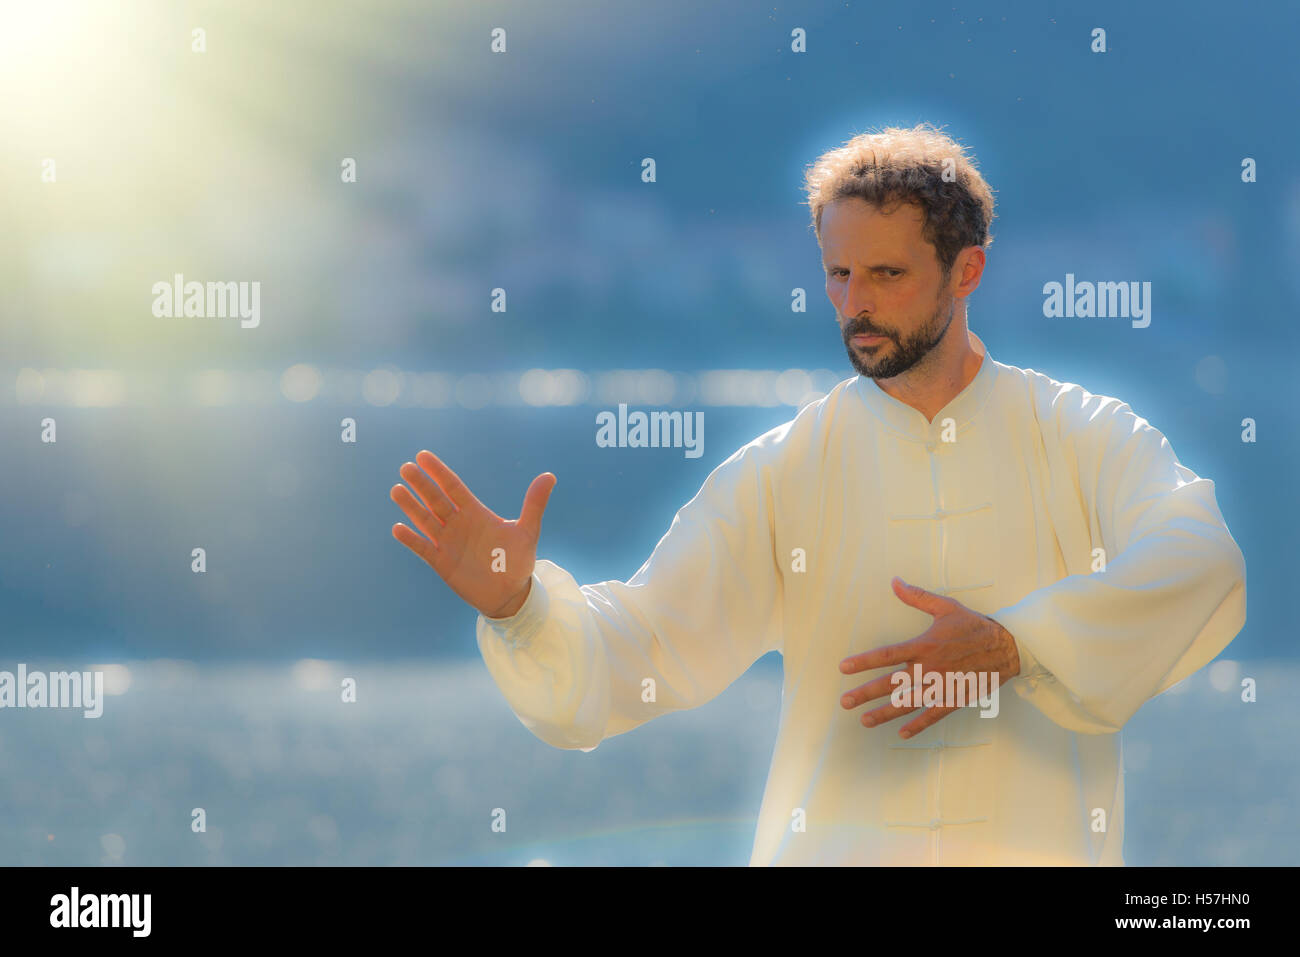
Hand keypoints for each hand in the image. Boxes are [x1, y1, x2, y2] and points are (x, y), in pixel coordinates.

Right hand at [390, 450, 555, 618]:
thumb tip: (550, 476)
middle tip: (405, 467)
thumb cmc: (518, 560)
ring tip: (396, 490)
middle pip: (435, 499)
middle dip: (421, 484)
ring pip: (425, 520)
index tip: (423, 456)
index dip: (438, 472)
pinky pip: (423, 548)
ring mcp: (448, 543)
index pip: (453, 486)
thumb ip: (534, 504)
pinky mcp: (441, 562)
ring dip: (411, 507)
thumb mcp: (528, 531)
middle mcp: (458, 524)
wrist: (510, 594)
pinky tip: (398, 528)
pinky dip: (411, 539)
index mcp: (476, 513)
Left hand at [838, 577, 1020, 738]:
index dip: (864, 661)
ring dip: (885, 713)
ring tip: (864, 721)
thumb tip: (895, 581)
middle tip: (845, 701)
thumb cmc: (973, 626)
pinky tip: (902, 733)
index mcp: (924, 645)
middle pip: (891, 684)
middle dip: (866, 693)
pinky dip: (918, 725)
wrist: (1007, 647)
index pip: (887, 655)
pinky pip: (933, 715)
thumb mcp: (946, 607)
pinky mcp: (954, 698)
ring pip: (908, 703)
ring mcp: (941, 686)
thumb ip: (917, 597)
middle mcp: (929, 668)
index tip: (843, 667)